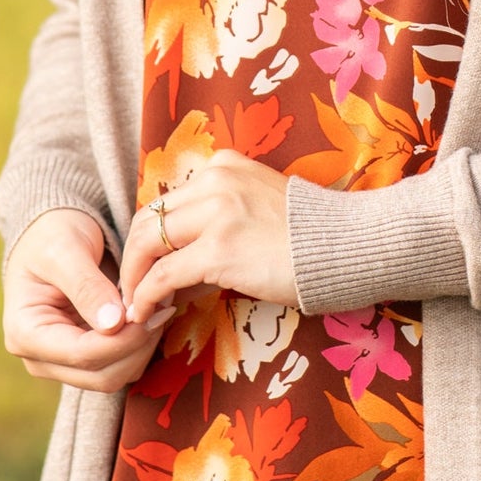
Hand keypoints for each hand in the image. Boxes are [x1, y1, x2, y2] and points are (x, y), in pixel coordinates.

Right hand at [3, 208, 156, 391]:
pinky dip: (141, 346)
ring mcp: (62, 363)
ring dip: (143, 347)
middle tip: (162, 307)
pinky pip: (121, 366)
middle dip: (138, 346)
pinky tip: (149, 315)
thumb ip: (87, 287)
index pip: (82, 355)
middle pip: (101, 376)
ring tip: (159, 307)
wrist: (50, 234)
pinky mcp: (84, 359)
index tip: (152, 310)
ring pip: (115, 377)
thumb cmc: (52, 236)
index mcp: (25, 333)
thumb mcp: (66, 251)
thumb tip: (113, 325)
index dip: (124, 339)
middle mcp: (40, 358)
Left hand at [121, 152, 297, 328]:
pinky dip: (147, 296)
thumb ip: (218, 223)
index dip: (152, 238)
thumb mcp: (258, 207)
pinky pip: (164, 275)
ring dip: (135, 279)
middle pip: (150, 219)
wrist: (347, 246)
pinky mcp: (219, 250)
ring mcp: (216, 213)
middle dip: (134, 259)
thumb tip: (175, 272)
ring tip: (137, 306)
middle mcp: (215, 180)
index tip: (150, 267)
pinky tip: (146, 314)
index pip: (169, 202)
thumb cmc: (311, 236)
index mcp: (224, 166)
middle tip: (133, 290)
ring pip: (148, 244)